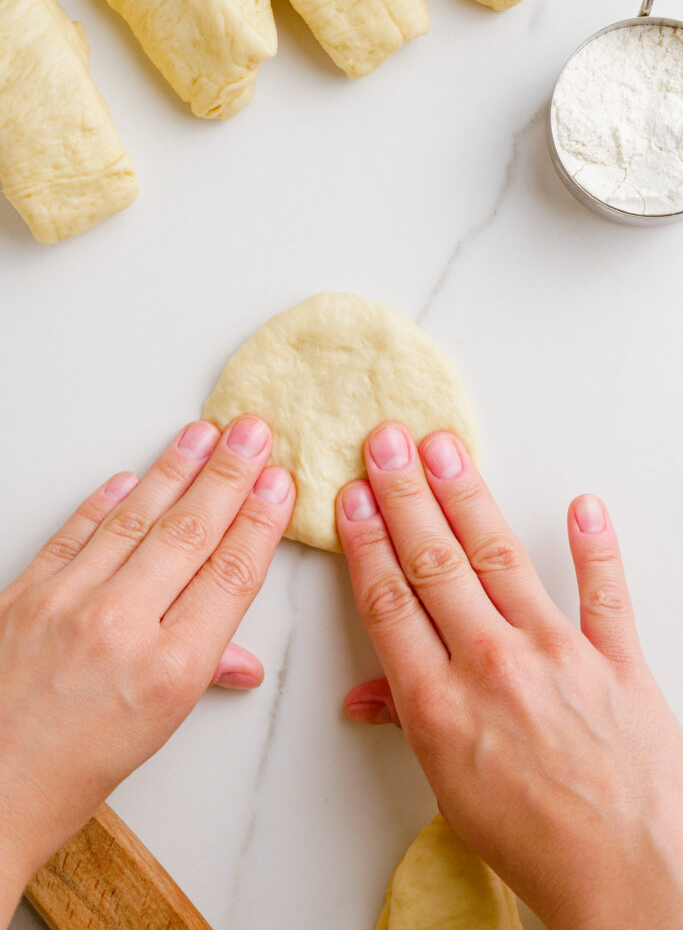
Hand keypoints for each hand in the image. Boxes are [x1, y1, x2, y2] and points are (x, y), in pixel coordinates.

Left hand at [0, 417, 293, 922]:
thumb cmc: (72, 772)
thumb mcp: (158, 731)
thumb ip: (204, 675)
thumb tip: (242, 660)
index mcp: (168, 670)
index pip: (230, 574)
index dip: (260, 522)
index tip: (279, 486)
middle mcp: (120, 626)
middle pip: (190, 533)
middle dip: (228, 475)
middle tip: (253, 435)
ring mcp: (67, 602)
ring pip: (135, 518)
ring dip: (175, 470)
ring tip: (205, 435)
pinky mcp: (24, 591)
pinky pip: (75, 531)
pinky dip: (105, 499)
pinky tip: (132, 476)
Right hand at [337, 423, 682, 929]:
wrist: (626, 877)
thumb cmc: (533, 839)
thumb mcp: (449, 788)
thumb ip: (407, 722)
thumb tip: (363, 697)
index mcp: (439, 703)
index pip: (389, 600)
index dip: (367, 541)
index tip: (351, 496)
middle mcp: (491, 665)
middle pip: (434, 563)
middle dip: (405, 495)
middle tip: (387, 443)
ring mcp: (556, 655)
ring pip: (499, 559)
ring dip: (467, 499)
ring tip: (445, 450)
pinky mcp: (616, 659)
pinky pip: (605, 592)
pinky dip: (595, 547)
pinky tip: (581, 505)